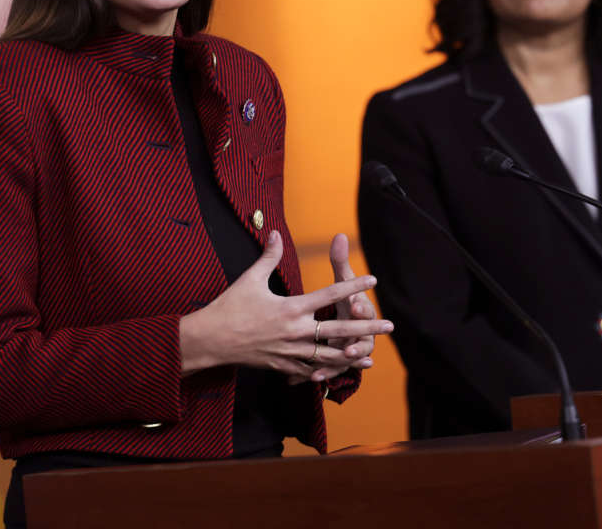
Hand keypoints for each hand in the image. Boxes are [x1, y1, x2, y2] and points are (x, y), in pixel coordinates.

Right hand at [179, 231, 392, 376]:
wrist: (210, 341)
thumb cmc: (229, 308)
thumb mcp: (250, 279)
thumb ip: (268, 257)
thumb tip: (275, 232)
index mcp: (291, 308)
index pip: (329, 295)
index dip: (353, 286)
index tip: (373, 279)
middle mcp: (295, 331)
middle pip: (339, 330)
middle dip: (367, 327)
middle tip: (390, 325)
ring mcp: (290, 351)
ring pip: (329, 355)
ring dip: (352, 354)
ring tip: (372, 354)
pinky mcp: (282, 365)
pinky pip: (309, 369)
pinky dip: (326, 370)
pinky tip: (340, 371)